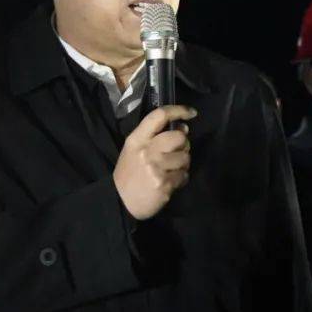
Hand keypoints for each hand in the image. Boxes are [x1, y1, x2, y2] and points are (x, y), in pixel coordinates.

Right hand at [113, 105, 197, 219]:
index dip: (178, 110)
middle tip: (176, 152)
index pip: (159, 116)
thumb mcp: (135, 149)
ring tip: (171, 170)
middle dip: (183, 144)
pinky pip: (184, 175)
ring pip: (185, 157)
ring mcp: (156, 168)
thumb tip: (183, 128)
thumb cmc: (130, 173)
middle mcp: (147, 151)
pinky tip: (170, 182)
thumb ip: (155, 137)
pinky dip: (181, 179)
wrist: (120, 201)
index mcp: (137, 139)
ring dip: (183, 164)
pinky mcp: (164, 184)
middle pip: (179, 137)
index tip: (191, 113)